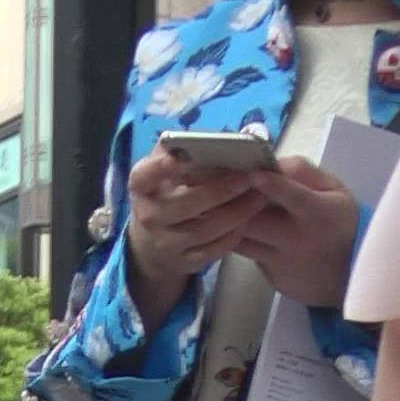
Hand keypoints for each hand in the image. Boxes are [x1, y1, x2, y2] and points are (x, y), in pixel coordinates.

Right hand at [123, 143, 268, 329]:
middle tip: (249, 177)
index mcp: (140, 186)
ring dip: (236, 212)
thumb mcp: (162, 171)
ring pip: (205, 229)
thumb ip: (179, 151)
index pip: (146, 175)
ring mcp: (165, 243)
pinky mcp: (184, 263)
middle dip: (221, 190)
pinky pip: (213, 250)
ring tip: (259, 197)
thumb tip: (214, 137)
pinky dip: (233, 234)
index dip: (161, 167)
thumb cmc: (165, 193)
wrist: (153, 243)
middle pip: (187, 203)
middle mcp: (148, 216)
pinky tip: (248, 219)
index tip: (180, 158)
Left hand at [234, 158, 362, 311]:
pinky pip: (246, 254)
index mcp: (317, 212)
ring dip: (227, 221)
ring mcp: (281, 261)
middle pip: (252, 220)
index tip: (253, 174)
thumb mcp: (334, 190)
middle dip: (233, 201)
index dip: (271, 185)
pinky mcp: (271, 276)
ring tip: (220, 205)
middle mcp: (297, 239)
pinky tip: (232, 228)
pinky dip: (235, 239)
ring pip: (240, 239)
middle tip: (220, 186)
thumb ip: (303, 172)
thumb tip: (270, 162)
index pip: (293, 197)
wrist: (349, 274)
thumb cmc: (339, 222)